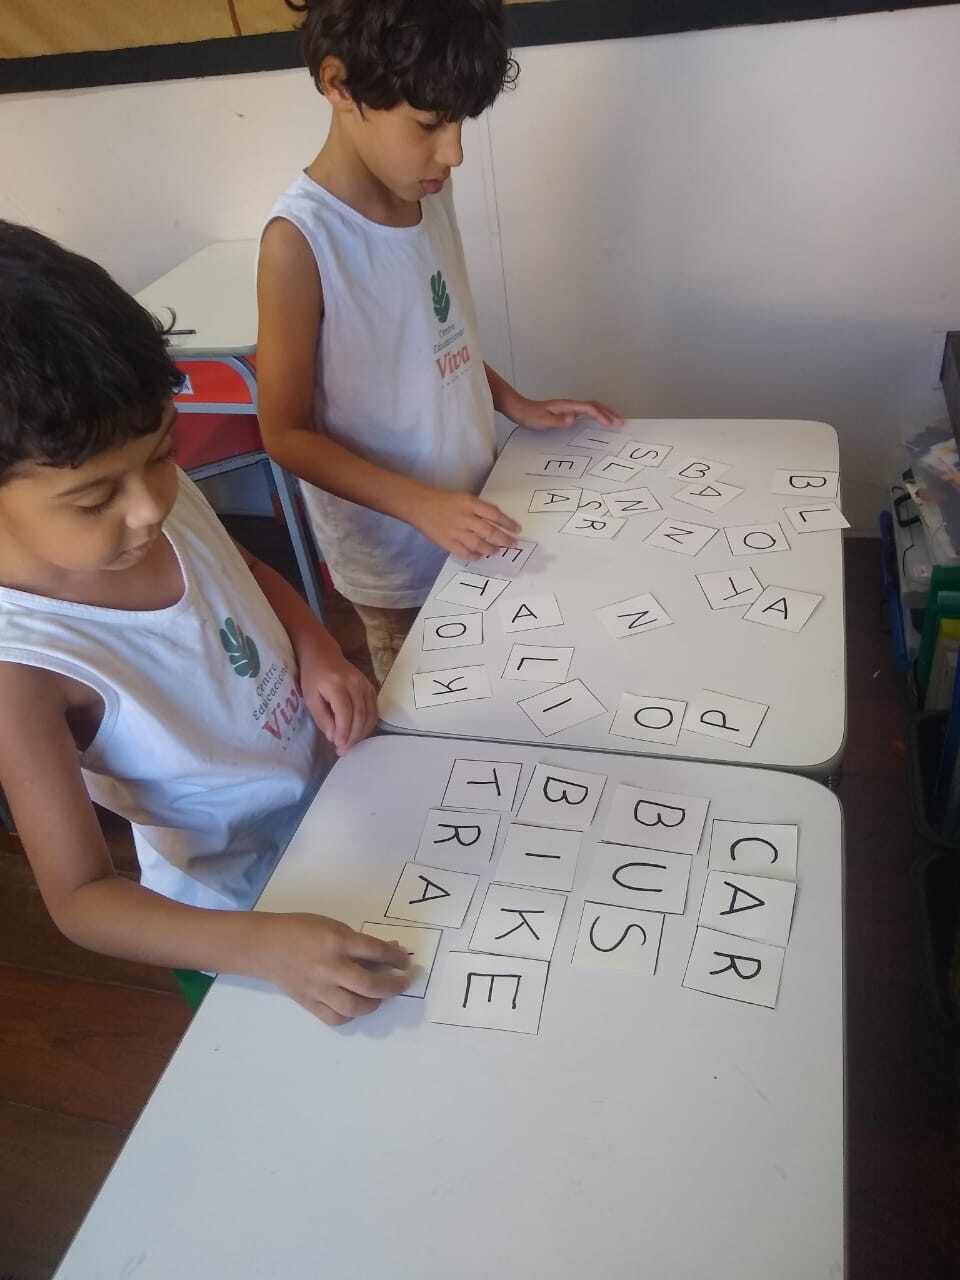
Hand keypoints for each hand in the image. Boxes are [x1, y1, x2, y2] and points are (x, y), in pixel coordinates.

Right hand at [253, 913, 412, 1024]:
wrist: (266, 946)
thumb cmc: (302, 929)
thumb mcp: (333, 926)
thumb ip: (359, 942)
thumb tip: (389, 951)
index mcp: (337, 942)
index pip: (376, 951)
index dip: (396, 957)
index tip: (406, 962)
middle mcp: (330, 967)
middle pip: (369, 985)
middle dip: (393, 986)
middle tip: (403, 982)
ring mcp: (319, 988)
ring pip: (354, 1007)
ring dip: (375, 1003)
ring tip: (380, 996)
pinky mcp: (309, 1003)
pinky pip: (335, 1018)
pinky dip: (351, 1016)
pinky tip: (356, 1006)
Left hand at [301, 650, 377, 755]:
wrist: (324, 654)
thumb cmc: (313, 676)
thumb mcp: (310, 697)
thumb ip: (322, 717)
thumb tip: (334, 737)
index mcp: (336, 684)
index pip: (345, 712)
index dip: (344, 731)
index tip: (339, 746)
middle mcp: (354, 683)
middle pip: (359, 715)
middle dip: (353, 736)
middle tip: (344, 750)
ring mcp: (365, 684)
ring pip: (369, 714)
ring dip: (362, 733)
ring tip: (351, 744)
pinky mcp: (370, 687)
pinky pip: (374, 709)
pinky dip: (369, 724)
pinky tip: (360, 733)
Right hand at [413, 487, 520, 558]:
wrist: (420, 506)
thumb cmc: (445, 501)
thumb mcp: (465, 498)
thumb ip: (479, 510)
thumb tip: (497, 522)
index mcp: (470, 504)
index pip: (494, 514)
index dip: (508, 523)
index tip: (517, 529)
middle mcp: (465, 518)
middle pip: (490, 531)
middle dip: (504, 539)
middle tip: (512, 543)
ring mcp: (456, 531)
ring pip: (479, 544)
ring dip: (491, 549)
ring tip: (497, 551)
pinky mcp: (448, 542)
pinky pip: (465, 553)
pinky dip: (474, 556)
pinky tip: (479, 556)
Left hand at [508, 396, 623, 431]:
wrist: (519, 408)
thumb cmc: (529, 415)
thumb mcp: (541, 421)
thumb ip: (557, 421)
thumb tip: (573, 419)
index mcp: (567, 406)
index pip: (589, 409)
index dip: (601, 416)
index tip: (610, 424)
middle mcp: (570, 404)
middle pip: (595, 405)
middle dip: (609, 412)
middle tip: (621, 421)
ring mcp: (569, 407)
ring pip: (592, 407)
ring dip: (605, 412)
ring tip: (616, 420)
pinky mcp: (566, 411)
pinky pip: (586, 411)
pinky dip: (596, 415)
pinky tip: (598, 421)